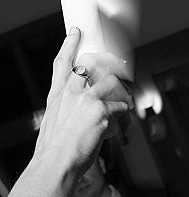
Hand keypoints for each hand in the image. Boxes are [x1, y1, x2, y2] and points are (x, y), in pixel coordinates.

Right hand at [35, 28, 132, 174]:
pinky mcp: (102, 111)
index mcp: (58, 95)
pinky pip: (121, 109)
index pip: (62, 62)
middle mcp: (72, 93)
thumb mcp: (55, 123)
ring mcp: (87, 100)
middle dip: (108, 64)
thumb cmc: (55, 150)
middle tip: (119, 65)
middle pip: (92, 65)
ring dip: (122, 94)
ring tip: (125, 104)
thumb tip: (85, 113)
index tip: (75, 32)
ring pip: (113, 84)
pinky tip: (117, 127)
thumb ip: (69, 111)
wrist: (55, 164)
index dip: (69, 44)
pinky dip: (122, 118)